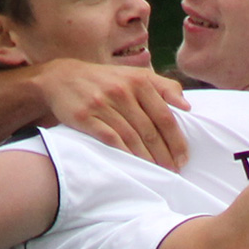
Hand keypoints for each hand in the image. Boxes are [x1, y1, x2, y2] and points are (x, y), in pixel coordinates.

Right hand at [32, 58, 189, 170]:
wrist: (62, 78)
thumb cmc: (106, 81)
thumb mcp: (135, 76)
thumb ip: (163, 87)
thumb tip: (187, 106)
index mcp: (139, 81)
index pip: (165, 116)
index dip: (177, 140)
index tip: (184, 157)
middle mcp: (122, 91)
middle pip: (150, 130)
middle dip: (165, 154)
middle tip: (174, 171)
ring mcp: (103, 104)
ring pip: (132, 137)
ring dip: (147, 158)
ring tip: (158, 172)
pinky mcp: (86, 117)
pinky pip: (110, 139)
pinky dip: (124, 154)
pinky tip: (134, 165)